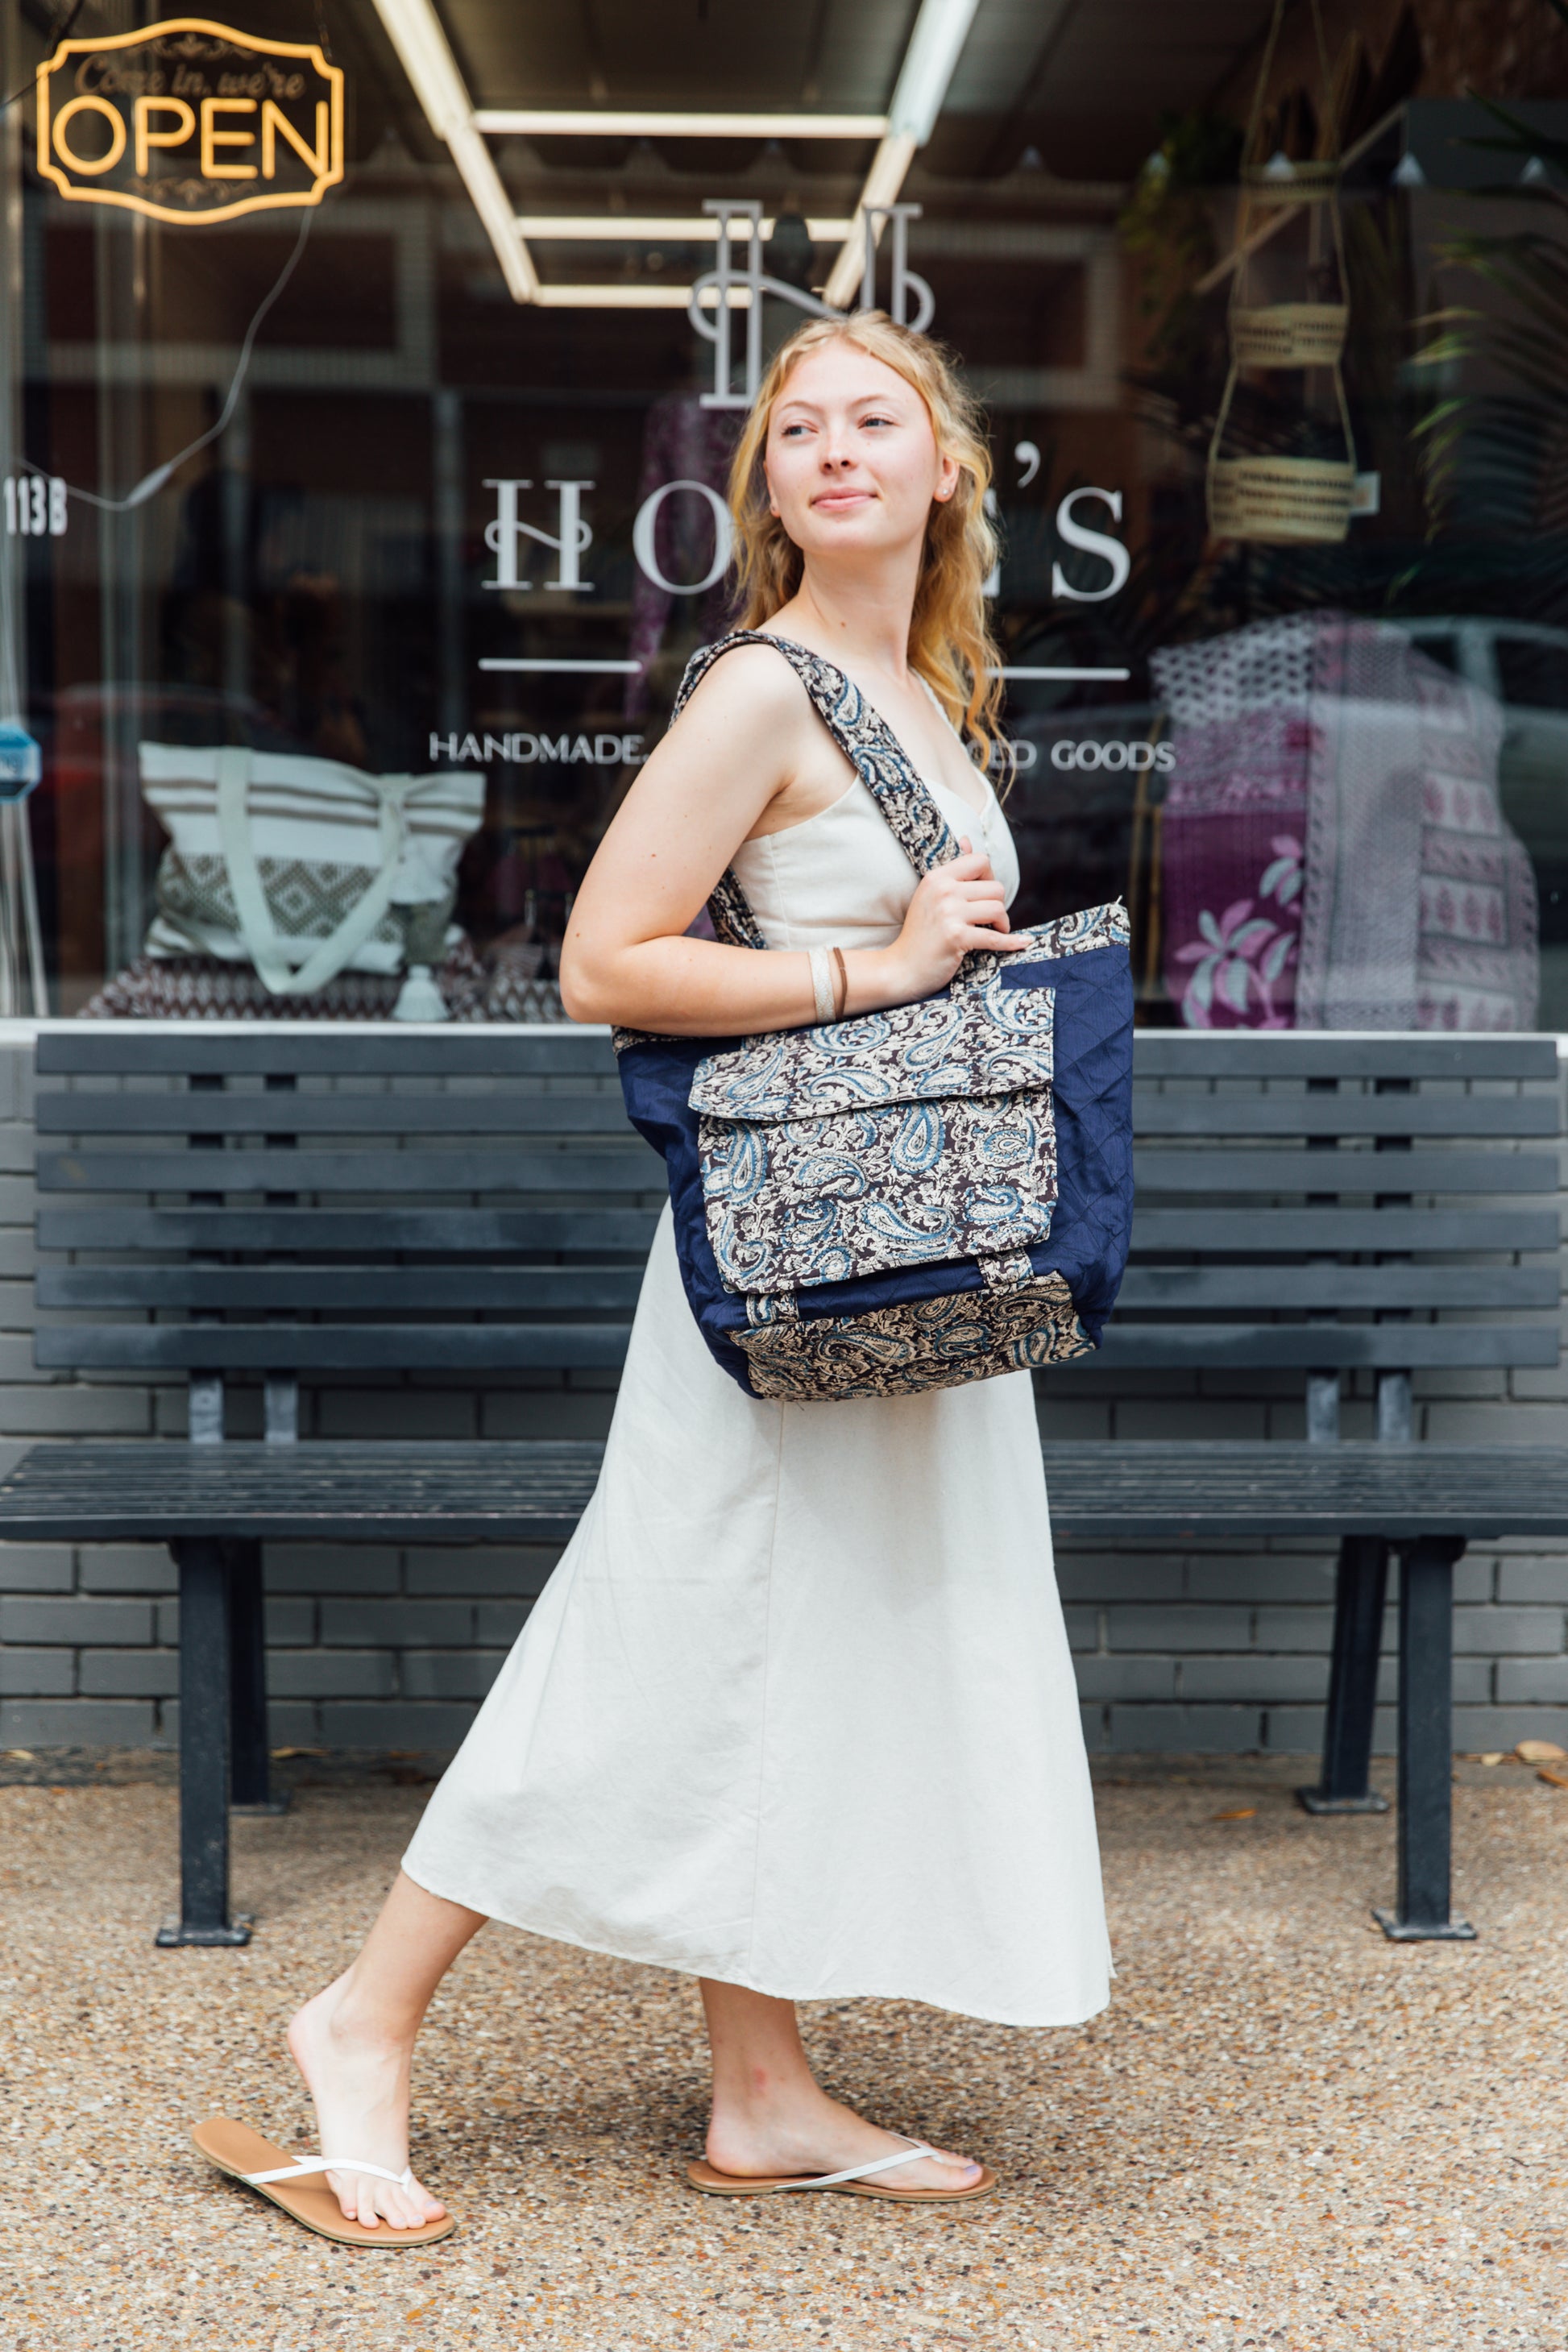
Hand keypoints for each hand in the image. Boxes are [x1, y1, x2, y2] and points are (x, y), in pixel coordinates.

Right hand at [883, 837, 1028, 1000]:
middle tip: (988, 920)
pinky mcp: (956, 937)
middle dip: (998, 905)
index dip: (990, 877)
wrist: (902, 967)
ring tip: (994, 931)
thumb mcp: (931, 895)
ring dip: (1002, 923)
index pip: (980, 861)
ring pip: (998, 908)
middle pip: (995, 887)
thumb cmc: (920, 933)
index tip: (984, 895)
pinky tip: (1022, 942)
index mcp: (937, 877)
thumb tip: (967, 841)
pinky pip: (995, 938)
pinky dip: (1011, 942)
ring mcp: (949, 913)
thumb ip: (953, 870)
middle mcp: (943, 890)